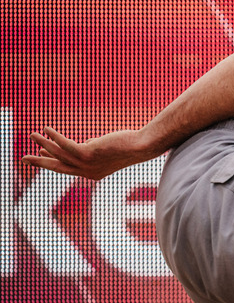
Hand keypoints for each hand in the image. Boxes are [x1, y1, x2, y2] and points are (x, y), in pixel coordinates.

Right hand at [22, 127, 153, 180]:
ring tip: (32, 134)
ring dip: (43, 144)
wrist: (141, 147)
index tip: (41, 155)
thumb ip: (94, 148)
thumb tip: (87, 143)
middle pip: (57, 167)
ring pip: (58, 155)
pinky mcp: (88, 153)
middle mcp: (87, 172)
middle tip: (24, 158)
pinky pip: (65, 145)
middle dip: (39, 162)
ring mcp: (87, 164)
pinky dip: (54, 137)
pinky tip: (46, 129)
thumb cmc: (128, 146)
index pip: (67, 168)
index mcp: (92, 174)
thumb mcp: (107, 150)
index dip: (52, 161)